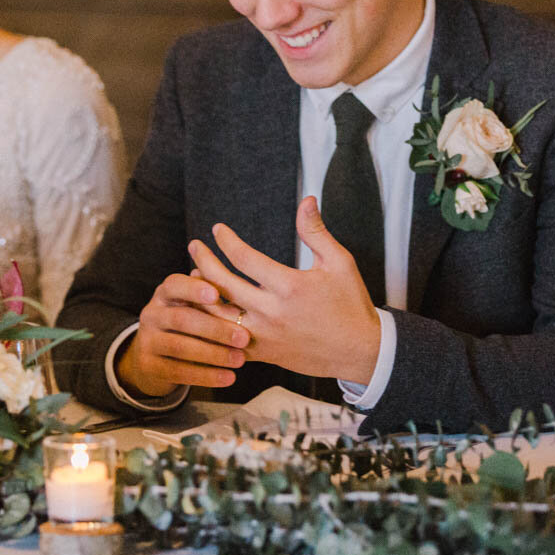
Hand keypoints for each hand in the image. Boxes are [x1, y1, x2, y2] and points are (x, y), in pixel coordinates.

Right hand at [115, 272, 250, 396]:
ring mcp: (147, 340)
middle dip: (215, 329)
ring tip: (239, 360)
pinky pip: (178, 372)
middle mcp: (152, 314)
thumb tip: (240, 300)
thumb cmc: (186, 325)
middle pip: (181, 318)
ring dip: (213, 354)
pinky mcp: (148, 366)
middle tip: (244, 338)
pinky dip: (206, 376)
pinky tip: (228, 377)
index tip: (216, 295)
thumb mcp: (194, 308)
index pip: (174, 284)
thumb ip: (213, 301)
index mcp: (165, 294)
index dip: (193, 289)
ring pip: (180, 347)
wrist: (154, 356)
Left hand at [187, 196, 381, 383]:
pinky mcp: (263, 354)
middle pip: (222, 284)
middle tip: (194, 246)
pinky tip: (202, 310)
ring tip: (193, 275)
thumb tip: (306, 199)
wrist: (362, 352)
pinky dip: (209, 326)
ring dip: (199, 294)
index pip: (244, 258)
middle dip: (203, 261)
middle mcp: (271, 312)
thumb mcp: (340, 263)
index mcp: (289, 286)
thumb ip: (316, 231)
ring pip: (216, 316)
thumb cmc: (350, 304)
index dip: (226, 240)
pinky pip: (224, 341)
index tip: (217, 229)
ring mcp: (264, 336)